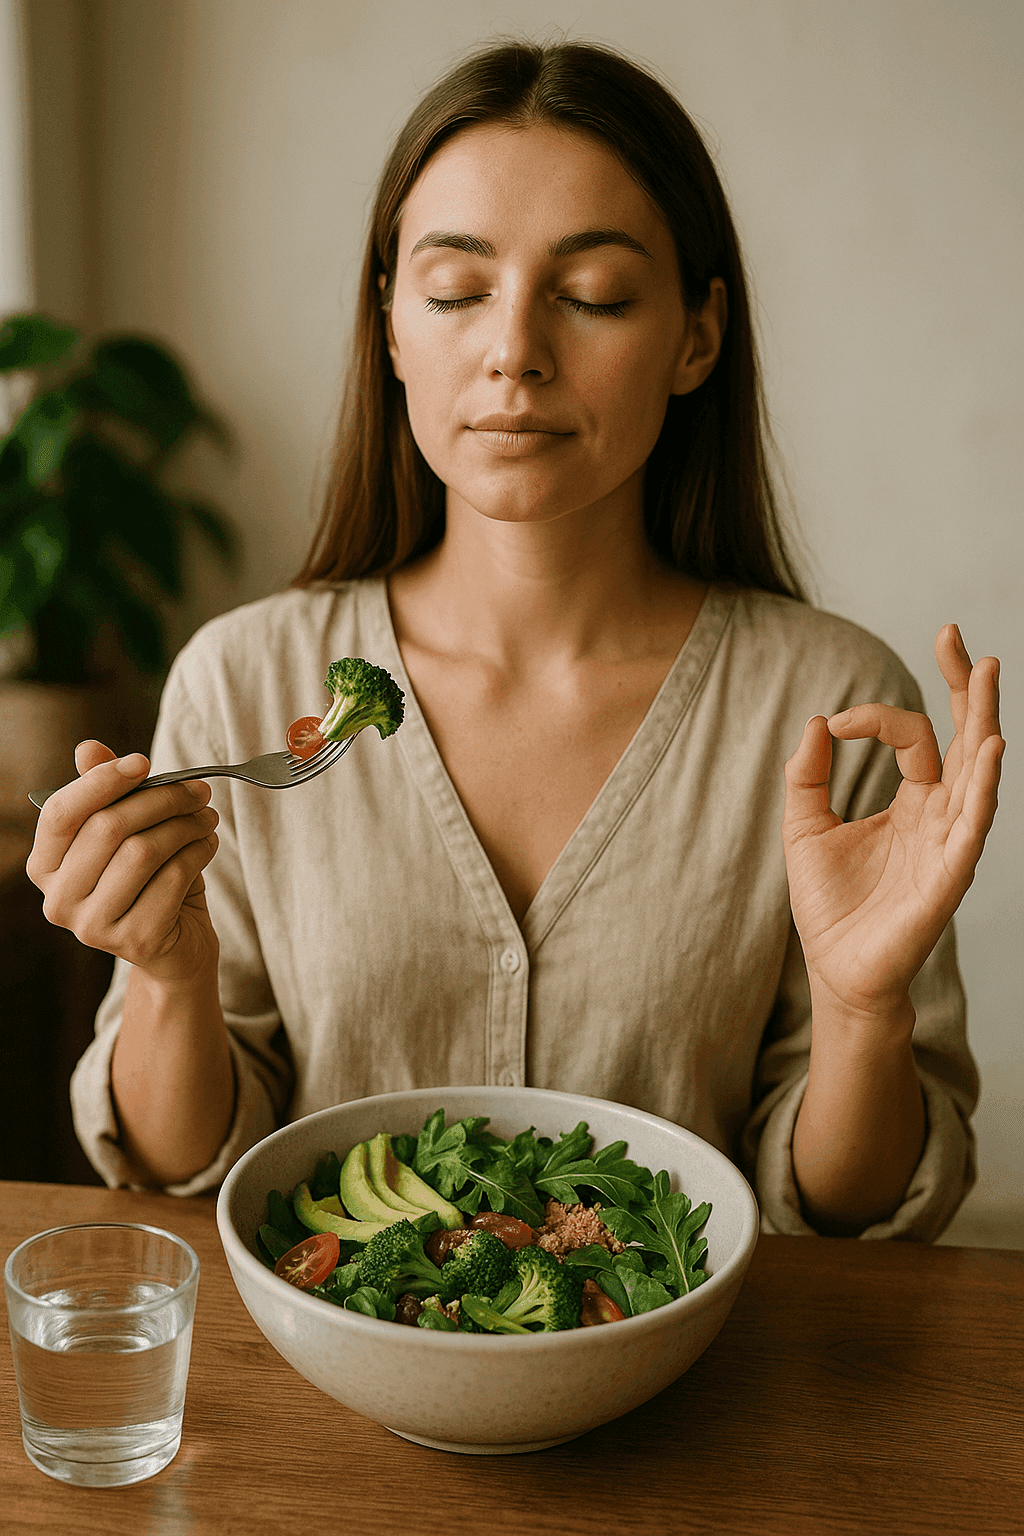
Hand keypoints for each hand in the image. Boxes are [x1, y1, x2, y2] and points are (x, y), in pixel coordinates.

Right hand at [26, 739, 220, 986]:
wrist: (178, 947)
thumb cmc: (148, 881)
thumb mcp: (128, 835)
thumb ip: (107, 793)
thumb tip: (88, 749)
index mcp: (46, 867)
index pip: (61, 813)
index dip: (102, 781)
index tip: (143, 762)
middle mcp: (59, 901)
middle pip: (109, 827)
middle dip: (161, 799)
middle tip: (198, 791)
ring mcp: (93, 926)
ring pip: (143, 851)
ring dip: (185, 825)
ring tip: (207, 817)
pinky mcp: (135, 940)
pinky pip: (172, 878)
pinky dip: (198, 853)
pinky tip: (208, 845)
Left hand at [782, 625, 1003, 1020]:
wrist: (837, 970)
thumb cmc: (829, 904)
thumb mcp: (804, 827)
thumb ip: (807, 775)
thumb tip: (816, 721)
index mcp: (913, 801)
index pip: (912, 736)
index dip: (874, 717)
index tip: (836, 722)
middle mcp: (940, 814)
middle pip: (964, 739)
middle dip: (964, 687)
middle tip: (954, 636)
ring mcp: (950, 842)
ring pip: (976, 773)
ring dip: (982, 722)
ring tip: (987, 673)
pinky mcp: (949, 875)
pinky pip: (973, 825)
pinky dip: (982, 787)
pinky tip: (989, 749)